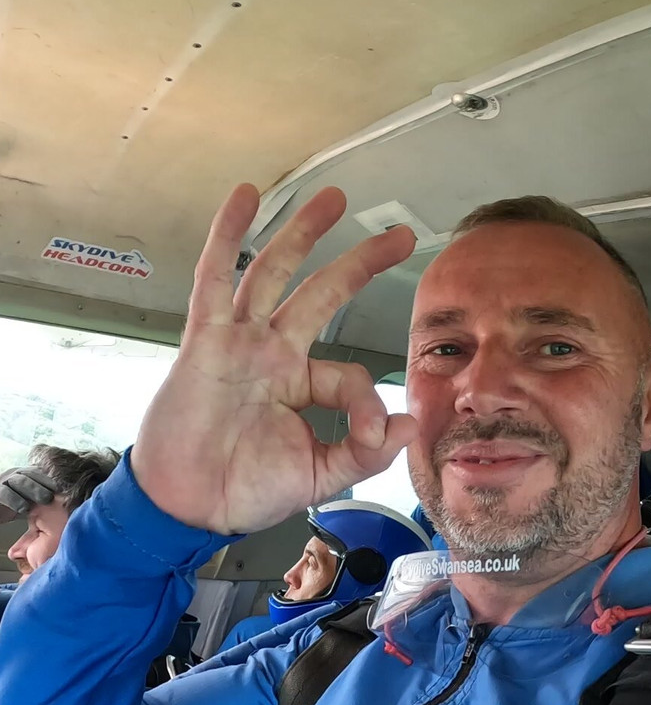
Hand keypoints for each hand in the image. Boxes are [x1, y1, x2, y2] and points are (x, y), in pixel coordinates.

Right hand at [131, 184, 416, 533]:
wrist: (187, 508)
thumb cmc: (245, 491)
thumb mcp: (318, 475)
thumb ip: (364, 453)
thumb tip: (410, 425)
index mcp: (303, 384)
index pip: (350, 375)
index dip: (369, 405)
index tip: (371, 436)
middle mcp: (274, 354)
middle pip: (322, 294)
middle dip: (360, 263)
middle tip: (399, 236)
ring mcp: (240, 343)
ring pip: (273, 275)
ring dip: (301, 235)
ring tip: (332, 199)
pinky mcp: (205, 342)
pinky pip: (216, 281)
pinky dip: (228, 237)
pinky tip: (243, 197)